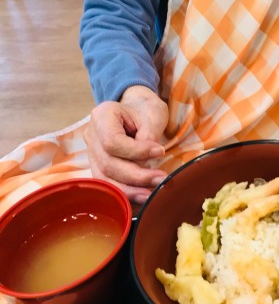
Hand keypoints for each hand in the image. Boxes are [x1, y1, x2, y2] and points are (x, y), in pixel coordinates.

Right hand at [84, 85, 168, 203]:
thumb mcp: (153, 115)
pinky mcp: (98, 166)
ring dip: (130, 190)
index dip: (136, 152)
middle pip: (108, 164)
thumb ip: (148, 138)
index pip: (112, 142)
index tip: (160, 151)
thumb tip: (146, 165)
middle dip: (136, 176)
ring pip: (105, 179)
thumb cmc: (146, 109)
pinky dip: (125, 192)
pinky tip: (142, 196)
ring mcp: (92, 152)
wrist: (138, 107)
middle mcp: (92, 135)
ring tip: (151, 194)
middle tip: (161, 179)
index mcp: (102, 116)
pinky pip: (108, 184)